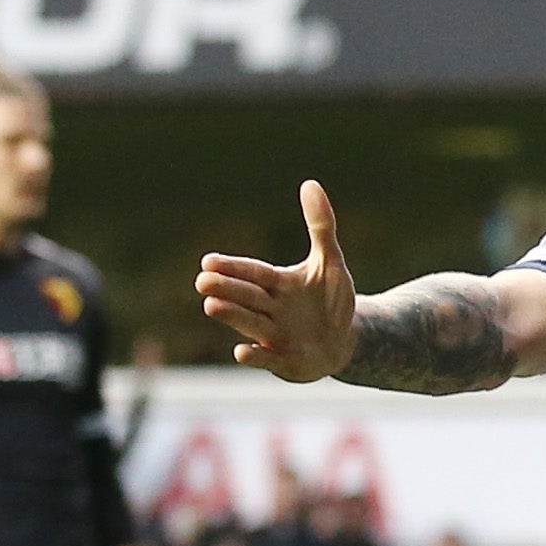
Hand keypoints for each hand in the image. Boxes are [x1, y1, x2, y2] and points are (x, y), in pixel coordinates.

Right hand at [195, 181, 357, 381]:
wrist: (343, 340)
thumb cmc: (330, 300)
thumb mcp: (330, 261)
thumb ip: (320, 225)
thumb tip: (311, 184)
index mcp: (277, 284)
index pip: (253, 272)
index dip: (234, 267)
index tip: (209, 260)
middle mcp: (270, 309)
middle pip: (246, 296)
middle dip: (226, 289)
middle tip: (202, 280)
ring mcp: (274, 336)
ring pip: (250, 323)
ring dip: (232, 315)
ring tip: (211, 305)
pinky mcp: (284, 361)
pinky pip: (267, 359)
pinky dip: (255, 356)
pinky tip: (240, 351)